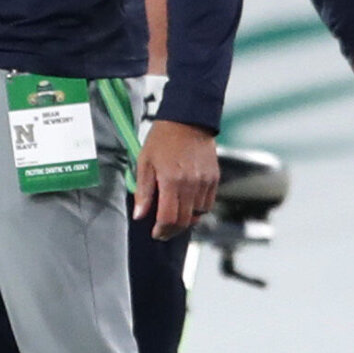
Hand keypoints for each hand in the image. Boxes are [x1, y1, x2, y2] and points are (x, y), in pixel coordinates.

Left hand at [135, 119, 218, 240]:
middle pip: (184, 221)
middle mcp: (191, 184)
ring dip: (186, 219)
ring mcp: (205, 182)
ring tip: (175, 213)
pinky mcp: (214, 178)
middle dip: (172, 230)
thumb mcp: (145, 162)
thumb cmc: (163, 138)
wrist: (188, 119)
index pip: (169, 218)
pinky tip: (187, 202)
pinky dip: (198, 208)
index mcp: (171, 180)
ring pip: (198, 214)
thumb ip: (143, 191)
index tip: (156, 233)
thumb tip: (139, 215)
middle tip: (163, 230)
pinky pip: (208, 203)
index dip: (162, 231)